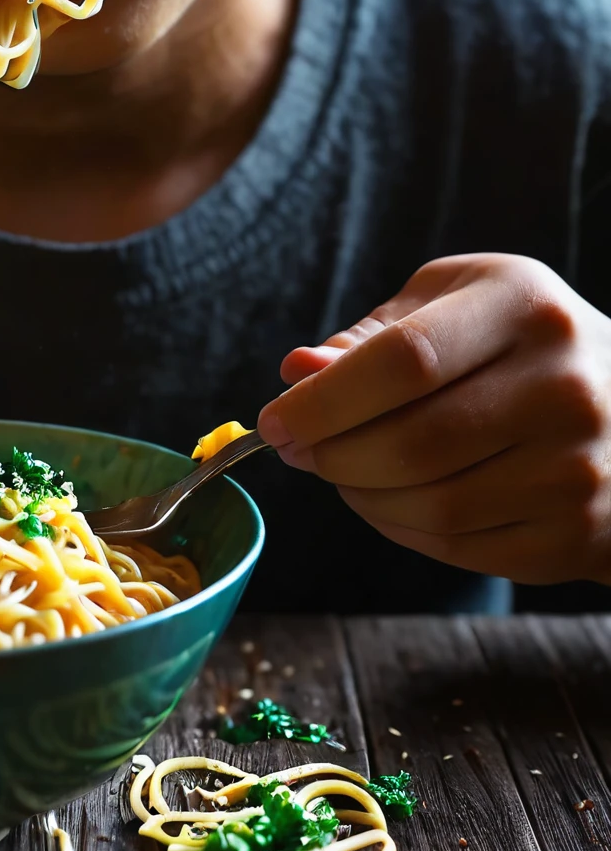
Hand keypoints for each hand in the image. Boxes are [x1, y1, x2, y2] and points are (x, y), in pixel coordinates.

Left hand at [257, 254, 610, 584]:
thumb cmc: (521, 342)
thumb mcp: (457, 302)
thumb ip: (373, 336)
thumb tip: (297, 372)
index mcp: (526, 309)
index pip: (406, 360)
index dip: (325, 399)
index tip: (273, 420)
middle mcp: (563, 387)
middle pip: (413, 442)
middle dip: (331, 453)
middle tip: (295, 449)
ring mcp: (577, 468)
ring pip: (433, 505)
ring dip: (360, 496)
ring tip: (341, 470)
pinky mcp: (577, 534)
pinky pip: (462, 547)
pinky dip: (402, 529)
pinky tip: (387, 501)